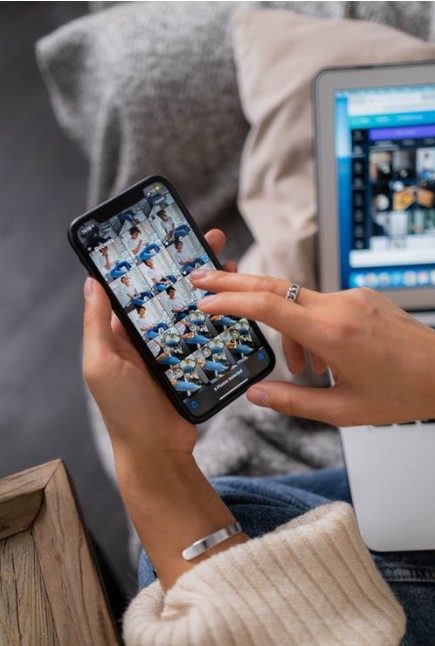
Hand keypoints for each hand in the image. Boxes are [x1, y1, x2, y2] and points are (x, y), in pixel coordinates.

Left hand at [83, 232, 245, 589]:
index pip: (137, 287)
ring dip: (208, 287)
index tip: (169, 237)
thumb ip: (97, 324)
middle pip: (170, 292)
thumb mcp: (101, 364)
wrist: (158, 451)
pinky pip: (207, 333)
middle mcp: (148, 336)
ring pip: (192, 309)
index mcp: (121, 333)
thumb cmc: (124, 411)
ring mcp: (173, 349)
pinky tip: (234, 301)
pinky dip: (220, 316)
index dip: (152, 261)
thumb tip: (92, 282)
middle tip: (209, 240)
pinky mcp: (193, 362)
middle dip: (188, 265)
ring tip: (227, 264)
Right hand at [190, 270, 434, 426]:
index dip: (231, 301)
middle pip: (273, 285)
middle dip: (234, 283)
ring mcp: (351, 297)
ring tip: (306, 370)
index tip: (205, 301)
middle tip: (203, 281)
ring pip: (297, 301)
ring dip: (285, 328)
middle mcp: (340, 306)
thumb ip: (293, 402)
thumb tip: (255, 396)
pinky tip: (324, 359)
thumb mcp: (344, 410)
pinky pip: (319, 305)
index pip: (269, 306)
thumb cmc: (403, 393)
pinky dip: (308, 327)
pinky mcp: (360, 297)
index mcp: (334, 334)